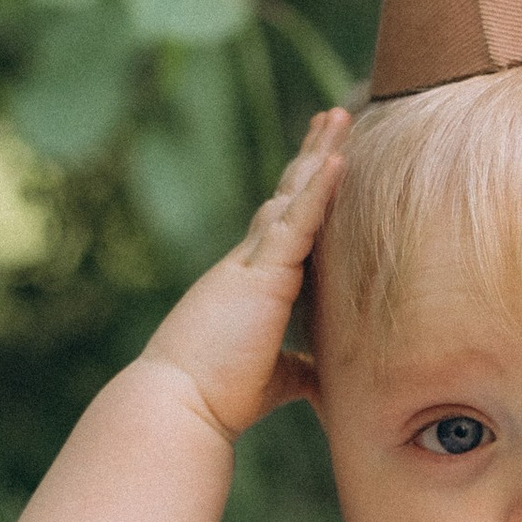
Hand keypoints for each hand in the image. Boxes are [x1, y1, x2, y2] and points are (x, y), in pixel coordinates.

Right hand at [140, 107, 347, 443]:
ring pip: (292, 197)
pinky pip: (296, 223)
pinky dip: (319, 191)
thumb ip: (298, 367)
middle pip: (287, 196)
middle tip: (333, 119)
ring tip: (340, 117)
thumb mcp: (272, 377)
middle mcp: (249, 263)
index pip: (283, 226)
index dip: (303, 192)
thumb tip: (326, 378)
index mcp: (251, 283)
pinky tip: (339, 160)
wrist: (181, 404)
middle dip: (312, 157)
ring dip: (319, 156)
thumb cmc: (219, 396)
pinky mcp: (261, 276)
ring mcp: (253, 265)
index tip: (321, 162)